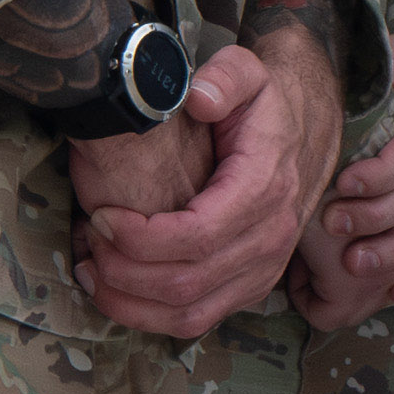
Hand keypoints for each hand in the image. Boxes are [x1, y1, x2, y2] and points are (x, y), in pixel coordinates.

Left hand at [79, 0, 346, 336]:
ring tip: (89, 269)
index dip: (140, 237)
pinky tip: (114, 287)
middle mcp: (271, 239)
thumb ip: (225, 78)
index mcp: (265, 189)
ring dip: (130, 302)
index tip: (101, 216)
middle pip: (186, 283)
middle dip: (124, 270)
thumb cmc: (264, 103)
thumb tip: (198, 99)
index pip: (197, 236)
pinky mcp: (251, 287)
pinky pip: (196, 322)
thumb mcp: (249, 71)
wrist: (305, 127)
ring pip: (189, 314)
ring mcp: (264, 269)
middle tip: (87, 238)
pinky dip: (148, 315)